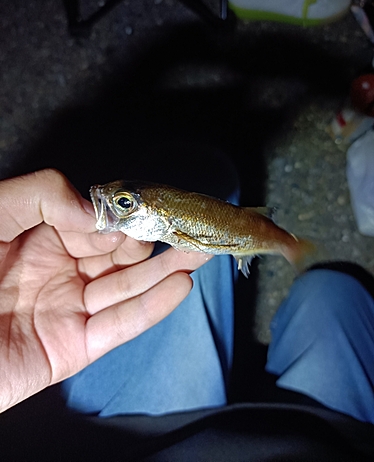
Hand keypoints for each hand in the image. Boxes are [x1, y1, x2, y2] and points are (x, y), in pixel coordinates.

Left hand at [0, 169, 209, 412]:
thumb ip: (41, 196)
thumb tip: (97, 212)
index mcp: (38, 235)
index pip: (95, 220)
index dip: (124, 213)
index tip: (152, 204)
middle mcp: (58, 269)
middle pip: (117, 253)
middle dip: (154, 240)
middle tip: (188, 226)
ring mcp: (66, 308)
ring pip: (126, 287)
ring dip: (166, 270)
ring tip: (201, 251)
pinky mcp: (70, 347)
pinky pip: (118, 326)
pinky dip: (151, 308)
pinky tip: (179, 286)